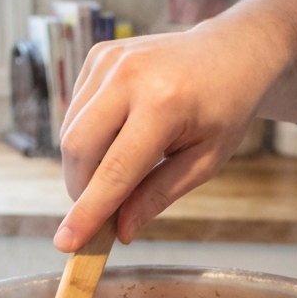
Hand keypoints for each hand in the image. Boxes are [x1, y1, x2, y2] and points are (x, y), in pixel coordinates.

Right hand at [54, 0, 296, 250]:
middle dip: (82, 188)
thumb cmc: (223, 111)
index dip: (89, 211)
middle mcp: (130, 76)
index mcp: (164, 104)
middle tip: (102, 209)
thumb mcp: (205, 162)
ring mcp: (110, 60)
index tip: (66, 243)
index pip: (115, 169)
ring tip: (122, 165)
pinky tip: (121, 130)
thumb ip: (159, 195)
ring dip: (85, 163)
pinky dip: (89, 134)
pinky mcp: (98, 55)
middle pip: (78, 148)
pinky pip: (76, 110)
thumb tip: (120, 231)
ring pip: (70, 130)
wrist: (230, 53)